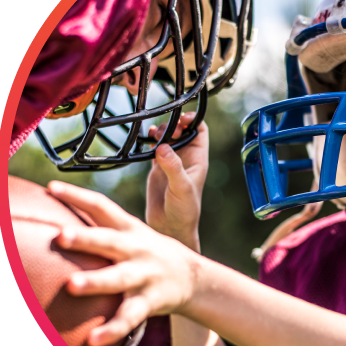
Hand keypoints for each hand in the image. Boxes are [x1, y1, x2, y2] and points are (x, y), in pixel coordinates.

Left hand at [47, 181, 197, 345]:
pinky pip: (129, 317)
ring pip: (119, 278)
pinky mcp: (150, 301)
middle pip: (109, 241)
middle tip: (61, 235)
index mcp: (129, 229)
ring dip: (96, 281)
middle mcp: (136, 249)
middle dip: (86, 238)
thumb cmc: (149, 253)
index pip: (102, 207)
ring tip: (72, 285)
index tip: (51, 187)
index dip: (78, 196)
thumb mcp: (132, 234)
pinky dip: (113, 329)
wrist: (193, 277)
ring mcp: (144, 275)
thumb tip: (53, 223)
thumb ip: (100, 228)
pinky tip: (93, 340)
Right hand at [146, 112, 207, 250]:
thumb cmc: (185, 211)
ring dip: (161, 131)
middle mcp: (185, 158)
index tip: (182, 117)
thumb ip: (173, 167)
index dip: (193, 120)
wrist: (170, 228)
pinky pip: (154, 148)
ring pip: (167, 137)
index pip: (199, 130)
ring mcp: (171, 162)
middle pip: (181, 130)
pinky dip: (150, 140)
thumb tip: (163, 148)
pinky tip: (146, 138)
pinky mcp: (157, 168)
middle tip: (164, 130)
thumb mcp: (182, 188)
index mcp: (198, 159)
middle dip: (173, 124)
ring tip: (154, 134)